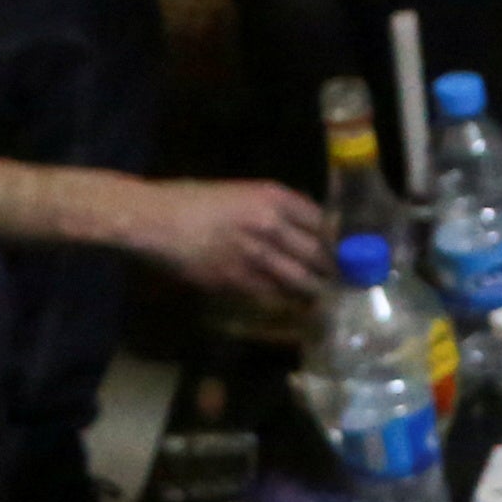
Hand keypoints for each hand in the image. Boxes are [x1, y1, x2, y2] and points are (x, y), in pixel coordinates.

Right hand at [113, 172, 330, 309]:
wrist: (154, 220)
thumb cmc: (190, 199)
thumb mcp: (239, 192)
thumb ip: (271, 207)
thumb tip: (302, 226)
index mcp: (272, 196)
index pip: (323, 220)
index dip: (338, 240)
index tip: (347, 252)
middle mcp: (271, 224)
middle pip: (320, 253)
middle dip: (334, 271)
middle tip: (345, 283)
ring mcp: (256, 255)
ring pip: (301, 280)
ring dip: (315, 292)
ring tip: (328, 301)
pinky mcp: (238, 281)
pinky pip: (273, 296)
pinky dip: (286, 303)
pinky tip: (294, 309)